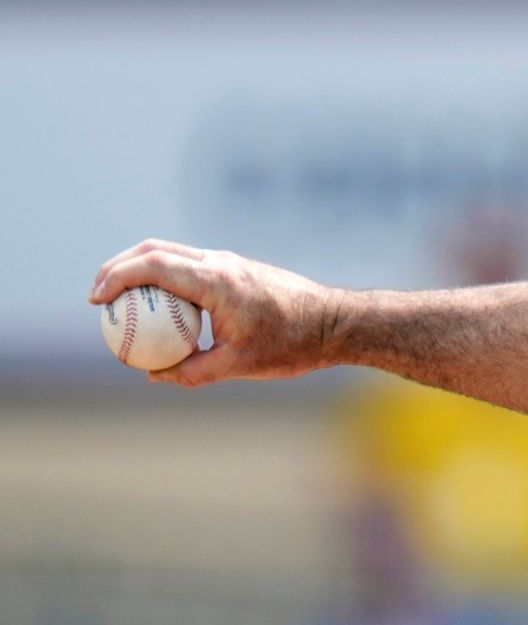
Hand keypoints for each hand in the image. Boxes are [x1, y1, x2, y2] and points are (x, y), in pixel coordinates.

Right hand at [89, 239, 337, 385]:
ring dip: (139, 268)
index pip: (154, 266)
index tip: (96, 300)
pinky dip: (164, 277)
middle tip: (96, 296)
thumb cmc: (292, 344)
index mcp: (217, 281)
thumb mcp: (240, 365)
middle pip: (154, 250)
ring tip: (117, 298)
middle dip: (117, 267)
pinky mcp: (235, 268)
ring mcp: (229, 262)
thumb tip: (154, 374)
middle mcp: (220, 263)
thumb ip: (193, 371)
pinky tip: (156, 305)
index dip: (117, 277)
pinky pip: (189, 265)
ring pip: (171, 253)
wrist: (334, 322)